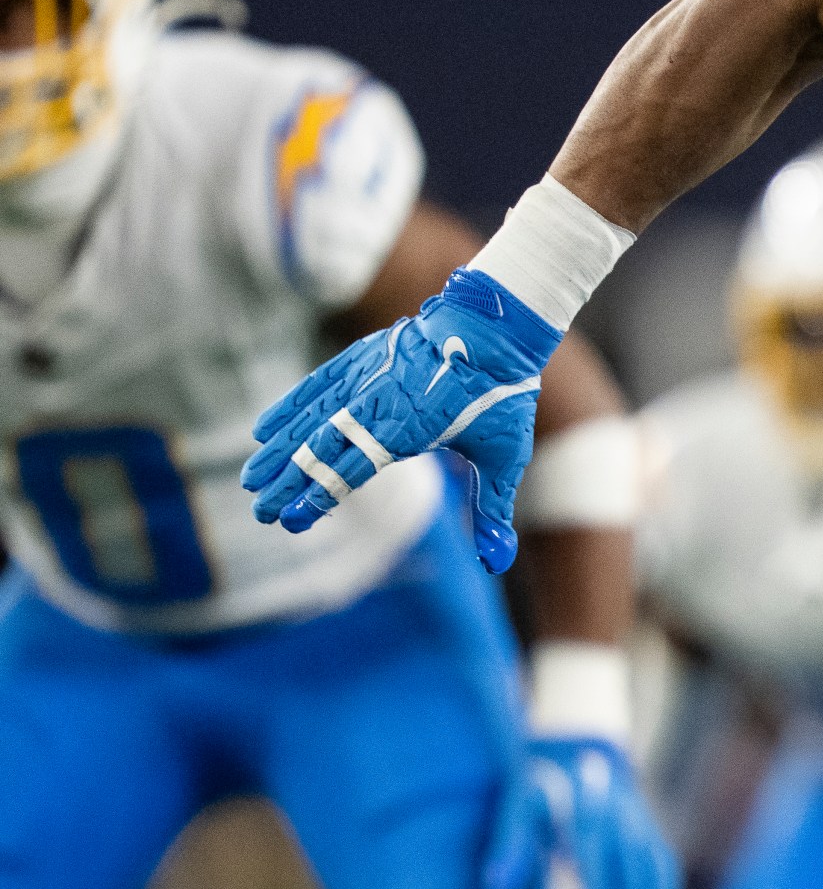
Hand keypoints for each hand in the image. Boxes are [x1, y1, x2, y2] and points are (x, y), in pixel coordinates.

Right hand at [242, 269, 558, 571]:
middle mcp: (380, 402)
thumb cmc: (502, 393)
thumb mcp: (505, 455)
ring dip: (280, 448)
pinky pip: (318, 384)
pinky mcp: (363, 356)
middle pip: (322, 447)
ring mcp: (368, 376)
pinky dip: (290, 406)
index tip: (289, 519)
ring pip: (312, 416)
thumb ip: (493, 509)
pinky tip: (265, 428)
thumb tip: (496, 563)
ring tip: (251, 478)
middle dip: (288, 481)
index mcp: (409, 428)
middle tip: (258, 511)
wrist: (497, 324)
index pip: (353, 469)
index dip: (319, 495)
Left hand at [484, 735, 683, 888]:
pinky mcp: (649, 830)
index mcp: (585, 812)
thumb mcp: (517, 803)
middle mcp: (619, 817)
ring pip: (654, 868)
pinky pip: (664, 865)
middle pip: (634, 868)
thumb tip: (496, 886)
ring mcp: (639, 823)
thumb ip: (508, 841)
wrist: (575, 747)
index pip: (599, 860)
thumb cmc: (538, 786)